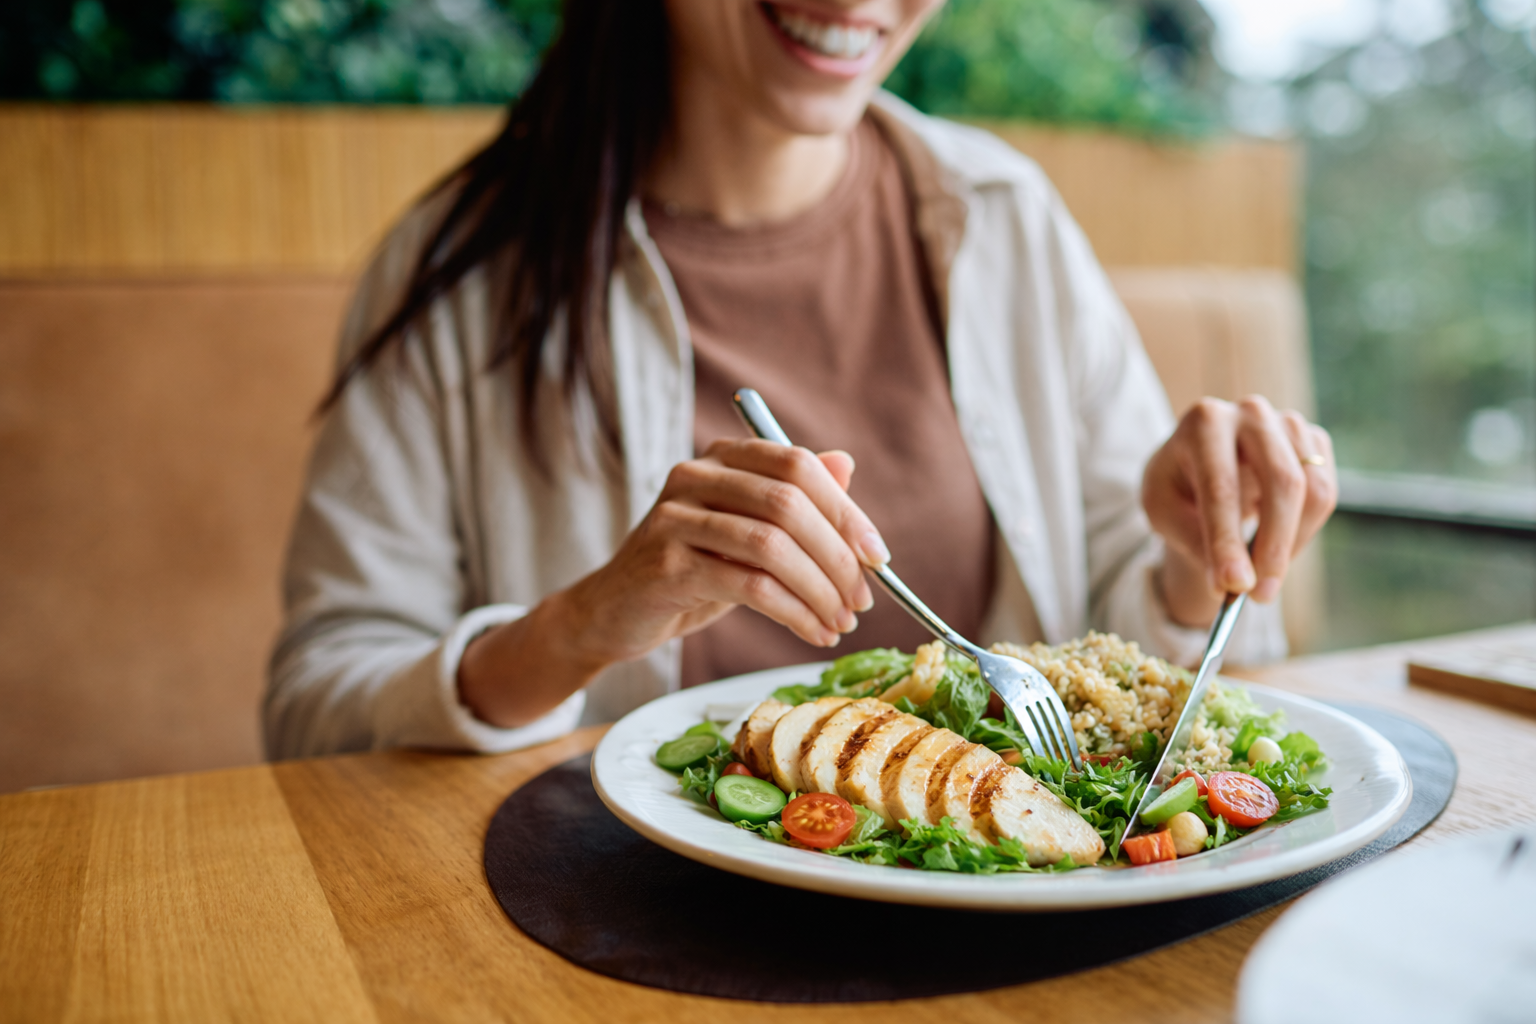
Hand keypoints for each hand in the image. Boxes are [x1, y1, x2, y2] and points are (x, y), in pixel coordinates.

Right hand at [458, 440, 888, 726]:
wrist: (614, 613)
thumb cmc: (691, 571)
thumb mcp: (748, 533)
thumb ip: (794, 499)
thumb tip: (846, 463)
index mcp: (722, 458)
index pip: (797, 466)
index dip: (846, 511)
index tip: (877, 558)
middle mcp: (695, 476)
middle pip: (789, 504)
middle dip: (837, 557)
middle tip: (862, 601)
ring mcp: (675, 518)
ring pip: (772, 546)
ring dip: (819, 590)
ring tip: (840, 622)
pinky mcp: (666, 564)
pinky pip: (748, 585)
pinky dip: (793, 612)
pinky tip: (812, 632)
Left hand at [1141, 396, 1337, 627]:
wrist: (1201, 463)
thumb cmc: (1178, 489)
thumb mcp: (1164, 513)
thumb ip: (1193, 542)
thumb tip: (1235, 583)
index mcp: (1204, 422)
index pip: (1221, 488)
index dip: (1227, 541)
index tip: (1234, 586)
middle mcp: (1251, 413)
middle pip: (1282, 483)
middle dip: (1272, 548)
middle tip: (1259, 596)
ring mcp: (1288, 423)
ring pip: (1312, 492)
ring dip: (1291, 545)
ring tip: (1263, 576)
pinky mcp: (1314, 440)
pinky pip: (1325, 494)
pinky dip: (1304, 532)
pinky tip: (1275, 545)